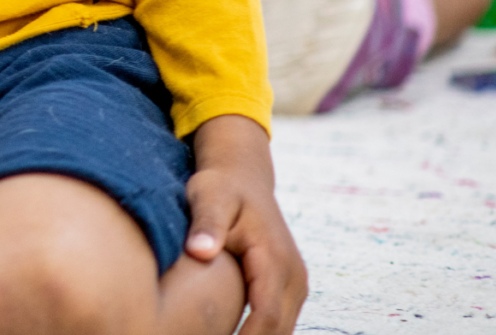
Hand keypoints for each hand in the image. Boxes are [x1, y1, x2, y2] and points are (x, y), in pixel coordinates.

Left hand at [186, 114, 306, 334]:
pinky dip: (261, 334)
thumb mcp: (208, 196)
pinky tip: (231, 334)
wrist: (243, 176)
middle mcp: (293, 276)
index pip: (266, 317)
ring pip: (281, 330)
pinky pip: (278, 322)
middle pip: (278, 331)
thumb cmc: (221, 187)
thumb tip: (201, 251)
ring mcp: (295, 284)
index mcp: (274, 260)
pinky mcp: (287, 287)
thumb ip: (206, 224)